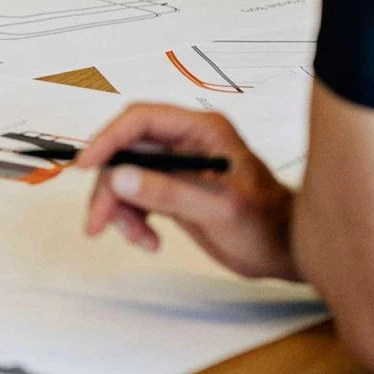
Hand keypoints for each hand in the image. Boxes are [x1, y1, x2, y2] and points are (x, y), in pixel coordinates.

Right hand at [76, 102, 298, 279]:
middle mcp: (185, 143)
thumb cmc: (268, 225)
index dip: (109, 138)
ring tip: (138, 238)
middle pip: (126, 152)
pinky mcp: (171, 189)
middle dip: (109, 186)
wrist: (285, 252)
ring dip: (119, 209)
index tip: (87, 165)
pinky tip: (150, 240)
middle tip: (98, 221)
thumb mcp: (219, 209)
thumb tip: (120, 177)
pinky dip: (133, 220)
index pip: (142, 120)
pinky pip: (135, 197)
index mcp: (202, 131)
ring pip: (125, 177)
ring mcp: (177, 167)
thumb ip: (168, 192)